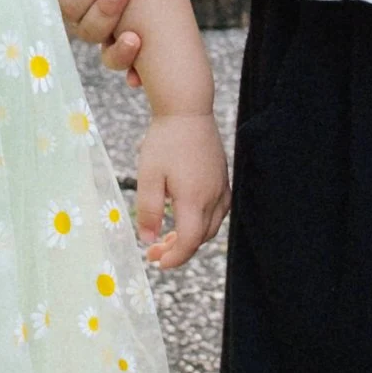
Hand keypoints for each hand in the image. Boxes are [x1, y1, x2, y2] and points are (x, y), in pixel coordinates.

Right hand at [43, 0, 141, 81]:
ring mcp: (111, 36)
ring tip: (135, 35)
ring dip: (119, 49)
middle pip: (89, 29)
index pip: (71, 3)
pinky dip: (133, 73)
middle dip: (106, 9)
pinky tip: (138, 77)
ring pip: (107, 53)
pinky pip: (129, 68)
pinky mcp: (133, 45)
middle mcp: (87, 21)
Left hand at [132, 110, 227, 270]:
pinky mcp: (223, 179)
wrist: (187, 110)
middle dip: (179, 249)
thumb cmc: (165, 141)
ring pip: (211, 226)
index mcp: (194, 198)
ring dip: (191, 237)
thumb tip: (148, 240)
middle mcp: (213, 196)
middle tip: (154, 250)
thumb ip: (148, 210)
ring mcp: (221, 187)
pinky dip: (202, 222)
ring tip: (167, 236)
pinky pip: (218, 212)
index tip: (158, 262)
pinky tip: (186, 216)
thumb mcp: (148, 175)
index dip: (175, 258)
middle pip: (201, 237)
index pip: (190, 241)